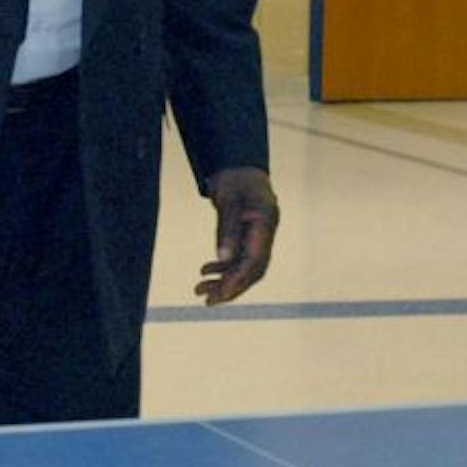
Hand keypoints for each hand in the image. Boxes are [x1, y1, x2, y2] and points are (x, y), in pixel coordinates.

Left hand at [196, 167, 277, 305]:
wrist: (238, 166)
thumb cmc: (234, 179)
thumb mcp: (227, 201)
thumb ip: (227, 230)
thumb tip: (223, 258)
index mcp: (266, 222)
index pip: (254, 260)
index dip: (237, 279)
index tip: (219, 295)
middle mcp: (266, 232)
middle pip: (252, 269)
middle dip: (230, 287)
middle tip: (207, 300)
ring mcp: (259, 235)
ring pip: (244, 266)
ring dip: (223, 280)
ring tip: (200, 289)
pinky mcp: (249, 236)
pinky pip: (239, 258)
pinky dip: (223, 267)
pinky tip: (206, 271)